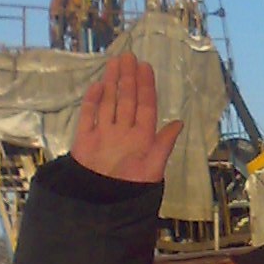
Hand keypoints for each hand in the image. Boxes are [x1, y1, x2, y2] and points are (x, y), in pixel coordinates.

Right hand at [72, 55, 183, 184]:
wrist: (102, 207)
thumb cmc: (131, 189)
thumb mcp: (153, 168)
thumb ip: (164, 145)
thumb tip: (179, 122)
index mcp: (141, 138)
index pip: (144, 106)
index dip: (146, 86)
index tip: (145, 67)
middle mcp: (122, 133)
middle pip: (126, 100)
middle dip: (128, 78)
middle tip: (129, 56)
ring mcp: (103, 135)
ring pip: (108, 104)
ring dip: (112, 84)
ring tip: (115, 63)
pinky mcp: (84, 141)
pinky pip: (88, 118)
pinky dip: (92, 102)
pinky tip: (97, 86)